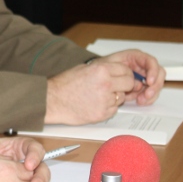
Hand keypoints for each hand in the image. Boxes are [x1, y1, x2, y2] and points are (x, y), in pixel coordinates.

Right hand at [45, 51, 165, 124]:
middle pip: (129, 83)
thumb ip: (103, 69)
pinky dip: (107, 107)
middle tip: (115, 87)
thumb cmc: (65, 84)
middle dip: (124, 85)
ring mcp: (105, 100)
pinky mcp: (103, 114)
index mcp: (101, 70)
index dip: (125, 74)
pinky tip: (94, 104)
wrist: (53, 101)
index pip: (126, 70)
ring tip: (98, 96)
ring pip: (122, 97)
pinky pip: (113, 109)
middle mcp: (106, 84)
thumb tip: (118, 70)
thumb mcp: (84, 68)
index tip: (122, 77)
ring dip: (115, 97)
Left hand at [100, 49, 164, 104]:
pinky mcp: (143, 87)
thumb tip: (134, 77)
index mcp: (135, 57)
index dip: (153, 71)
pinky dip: (147, 98)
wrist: (96, 80)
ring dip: (151, 94)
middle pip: (158, 73)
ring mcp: (143, 77)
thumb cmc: (101, 69)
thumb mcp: (107, 65)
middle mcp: (141, 66)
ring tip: (140, 100)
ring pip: (156, 85)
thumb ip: (120, 68)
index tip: (149, 82)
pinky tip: (139, 101)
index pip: (150, 61)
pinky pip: (151, 93)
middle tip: (147, 94)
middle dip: (155, 85)